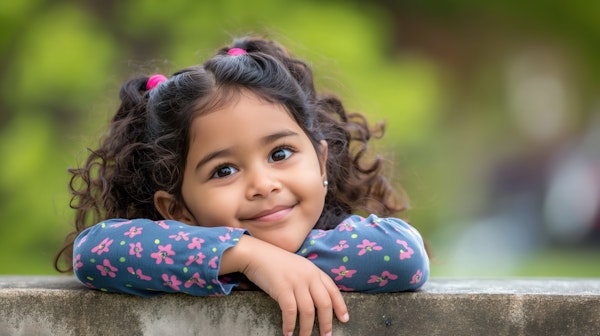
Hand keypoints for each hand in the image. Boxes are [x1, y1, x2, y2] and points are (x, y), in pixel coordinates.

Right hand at [223, 235, 348, 335]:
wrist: (256, 254)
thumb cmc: (276, 262)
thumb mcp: (298, 267)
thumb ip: (309, 279)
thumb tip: (317, 300)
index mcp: (314, 271)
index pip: (333, 290)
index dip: (340, 306)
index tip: (344, 319)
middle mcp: (308, 276)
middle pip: (324, 303)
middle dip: (326, 322)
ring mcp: (296, 282)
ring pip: (308, 311)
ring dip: (307, 328)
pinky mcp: (282, 288)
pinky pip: (290, 311)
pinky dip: (290, 324)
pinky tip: (288, 333)